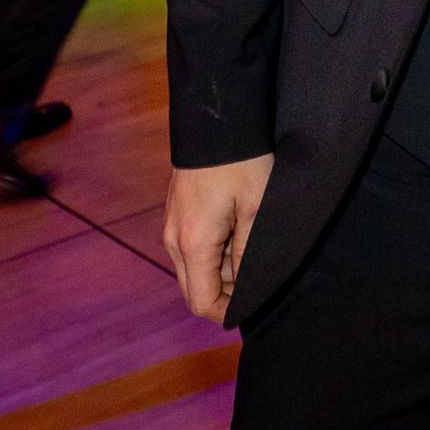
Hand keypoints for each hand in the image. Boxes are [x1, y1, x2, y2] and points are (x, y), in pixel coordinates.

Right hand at [165, 154, 273, 322]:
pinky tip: (237, 226)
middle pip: (195, 289)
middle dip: (226, 290)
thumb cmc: (242, 162)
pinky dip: (213, 249)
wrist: (217, 118)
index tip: (253, 302)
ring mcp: (173, 225)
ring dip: (221, 267)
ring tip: (249, 240)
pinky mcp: (177, 212)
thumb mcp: (256, 209)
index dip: (227, 311)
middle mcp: (174, 240)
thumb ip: (248, 255)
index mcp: (193, 244)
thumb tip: (247, 290)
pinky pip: (192, 247)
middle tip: (256, 269)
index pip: (202, 302)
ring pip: (194, 268)